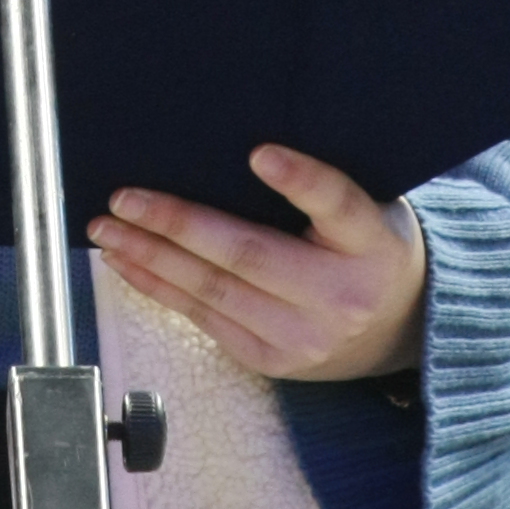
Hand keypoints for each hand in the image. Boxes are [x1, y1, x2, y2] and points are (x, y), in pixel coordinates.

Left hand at [86, 144, 427, 382]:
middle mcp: (340, 297)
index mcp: (372, 245)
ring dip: (151, 257)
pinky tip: (129, 264)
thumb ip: (321, 187)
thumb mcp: (369, 210)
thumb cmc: (369, 249)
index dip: (300, 179)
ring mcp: (303, 338)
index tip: (259, 153)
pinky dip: (160, 288)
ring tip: (109, 230)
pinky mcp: (272, 360)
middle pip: (249, 254)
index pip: (338, 205)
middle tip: (125, 198)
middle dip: (176, 223)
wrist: (400, 330)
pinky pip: (204, 319)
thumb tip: (240, 147)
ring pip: (213, 291)